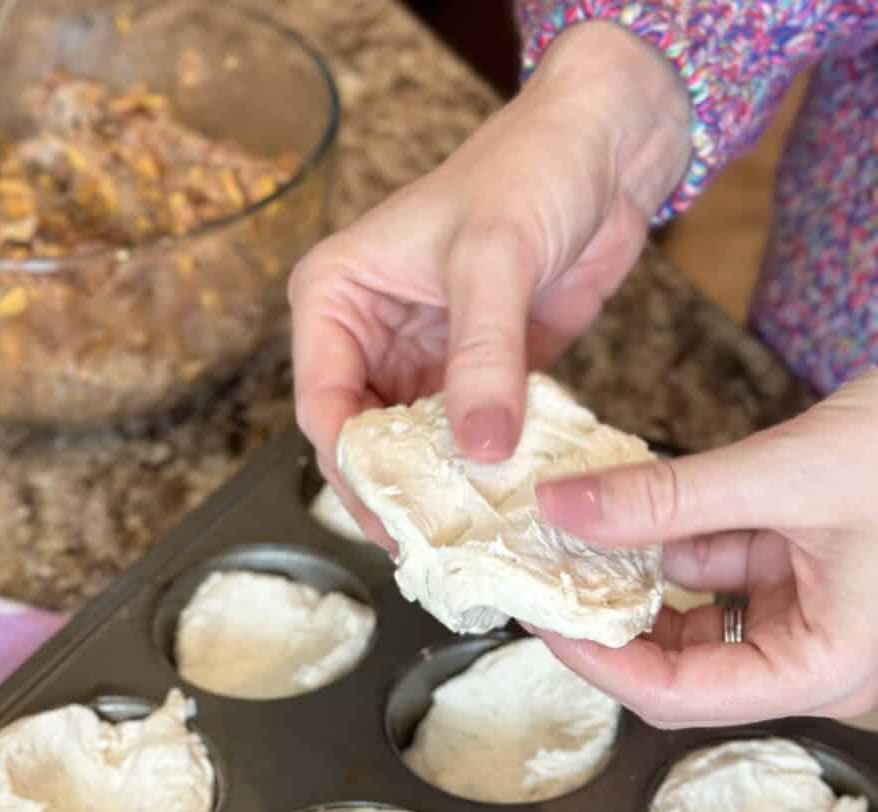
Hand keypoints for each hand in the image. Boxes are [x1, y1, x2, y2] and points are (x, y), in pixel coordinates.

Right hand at [290, 22, 690, 546]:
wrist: (600, 152)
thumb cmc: (528, 173)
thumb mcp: (494, 259)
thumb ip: (483, 357)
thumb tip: (479, 453)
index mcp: (335, 299)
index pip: (323, 408)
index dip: (352, 471)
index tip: (393, 523)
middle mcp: (366, 337)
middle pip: (363, 440)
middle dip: (393, 492)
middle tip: (432, 548)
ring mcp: (418, 361)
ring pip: (411, 447)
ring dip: (438, 489)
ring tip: (468, 540)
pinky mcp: (471, 376)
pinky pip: (464, 436)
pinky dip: (481, 469)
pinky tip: (504, 503)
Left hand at [533, 369, 877, 727]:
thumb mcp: (789, 475)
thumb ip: (670, 498)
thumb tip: (561, 508)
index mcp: (825, 667)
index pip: (680, 695)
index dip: (598, 662)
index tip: (539, 615)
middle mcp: (814, 652)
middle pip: (680, 660)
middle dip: (609, 614)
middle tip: (543, 571)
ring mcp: (809, 609)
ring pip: (695, 607)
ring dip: (634, 568)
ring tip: (572, 528)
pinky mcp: (802, 564)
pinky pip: (720, 562)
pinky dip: (673, 534)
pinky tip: (628, 503)